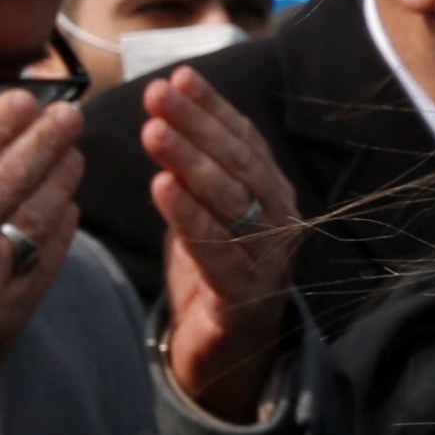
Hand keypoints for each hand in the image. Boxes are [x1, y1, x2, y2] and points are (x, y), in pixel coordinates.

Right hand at [0, 91, 82, 422]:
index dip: (3, 118)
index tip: (26, 99)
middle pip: (11, 173)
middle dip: (46, 136)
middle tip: (68, 115)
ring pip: (36, 214)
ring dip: (61, 178)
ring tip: (72, 154)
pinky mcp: (4, 319)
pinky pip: (45, 263)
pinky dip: (61, 231)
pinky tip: (67, 208)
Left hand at [143, 69, 303, 421]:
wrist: (230, 357)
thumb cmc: (215, 274)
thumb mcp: (210, 213)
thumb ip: (199, 169)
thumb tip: (169, 107)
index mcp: (273, 194)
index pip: (244, 140)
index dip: (213, 107)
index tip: (179, 76)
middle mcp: (280, 220)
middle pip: (237, 164)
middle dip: (196, 125)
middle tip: (157, 95)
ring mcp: (267, 259)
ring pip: (229, 201)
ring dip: (190, 162)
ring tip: (154, 132)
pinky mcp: (244, 297)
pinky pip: (215, 250)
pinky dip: (189, 217)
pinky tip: (162, 188)